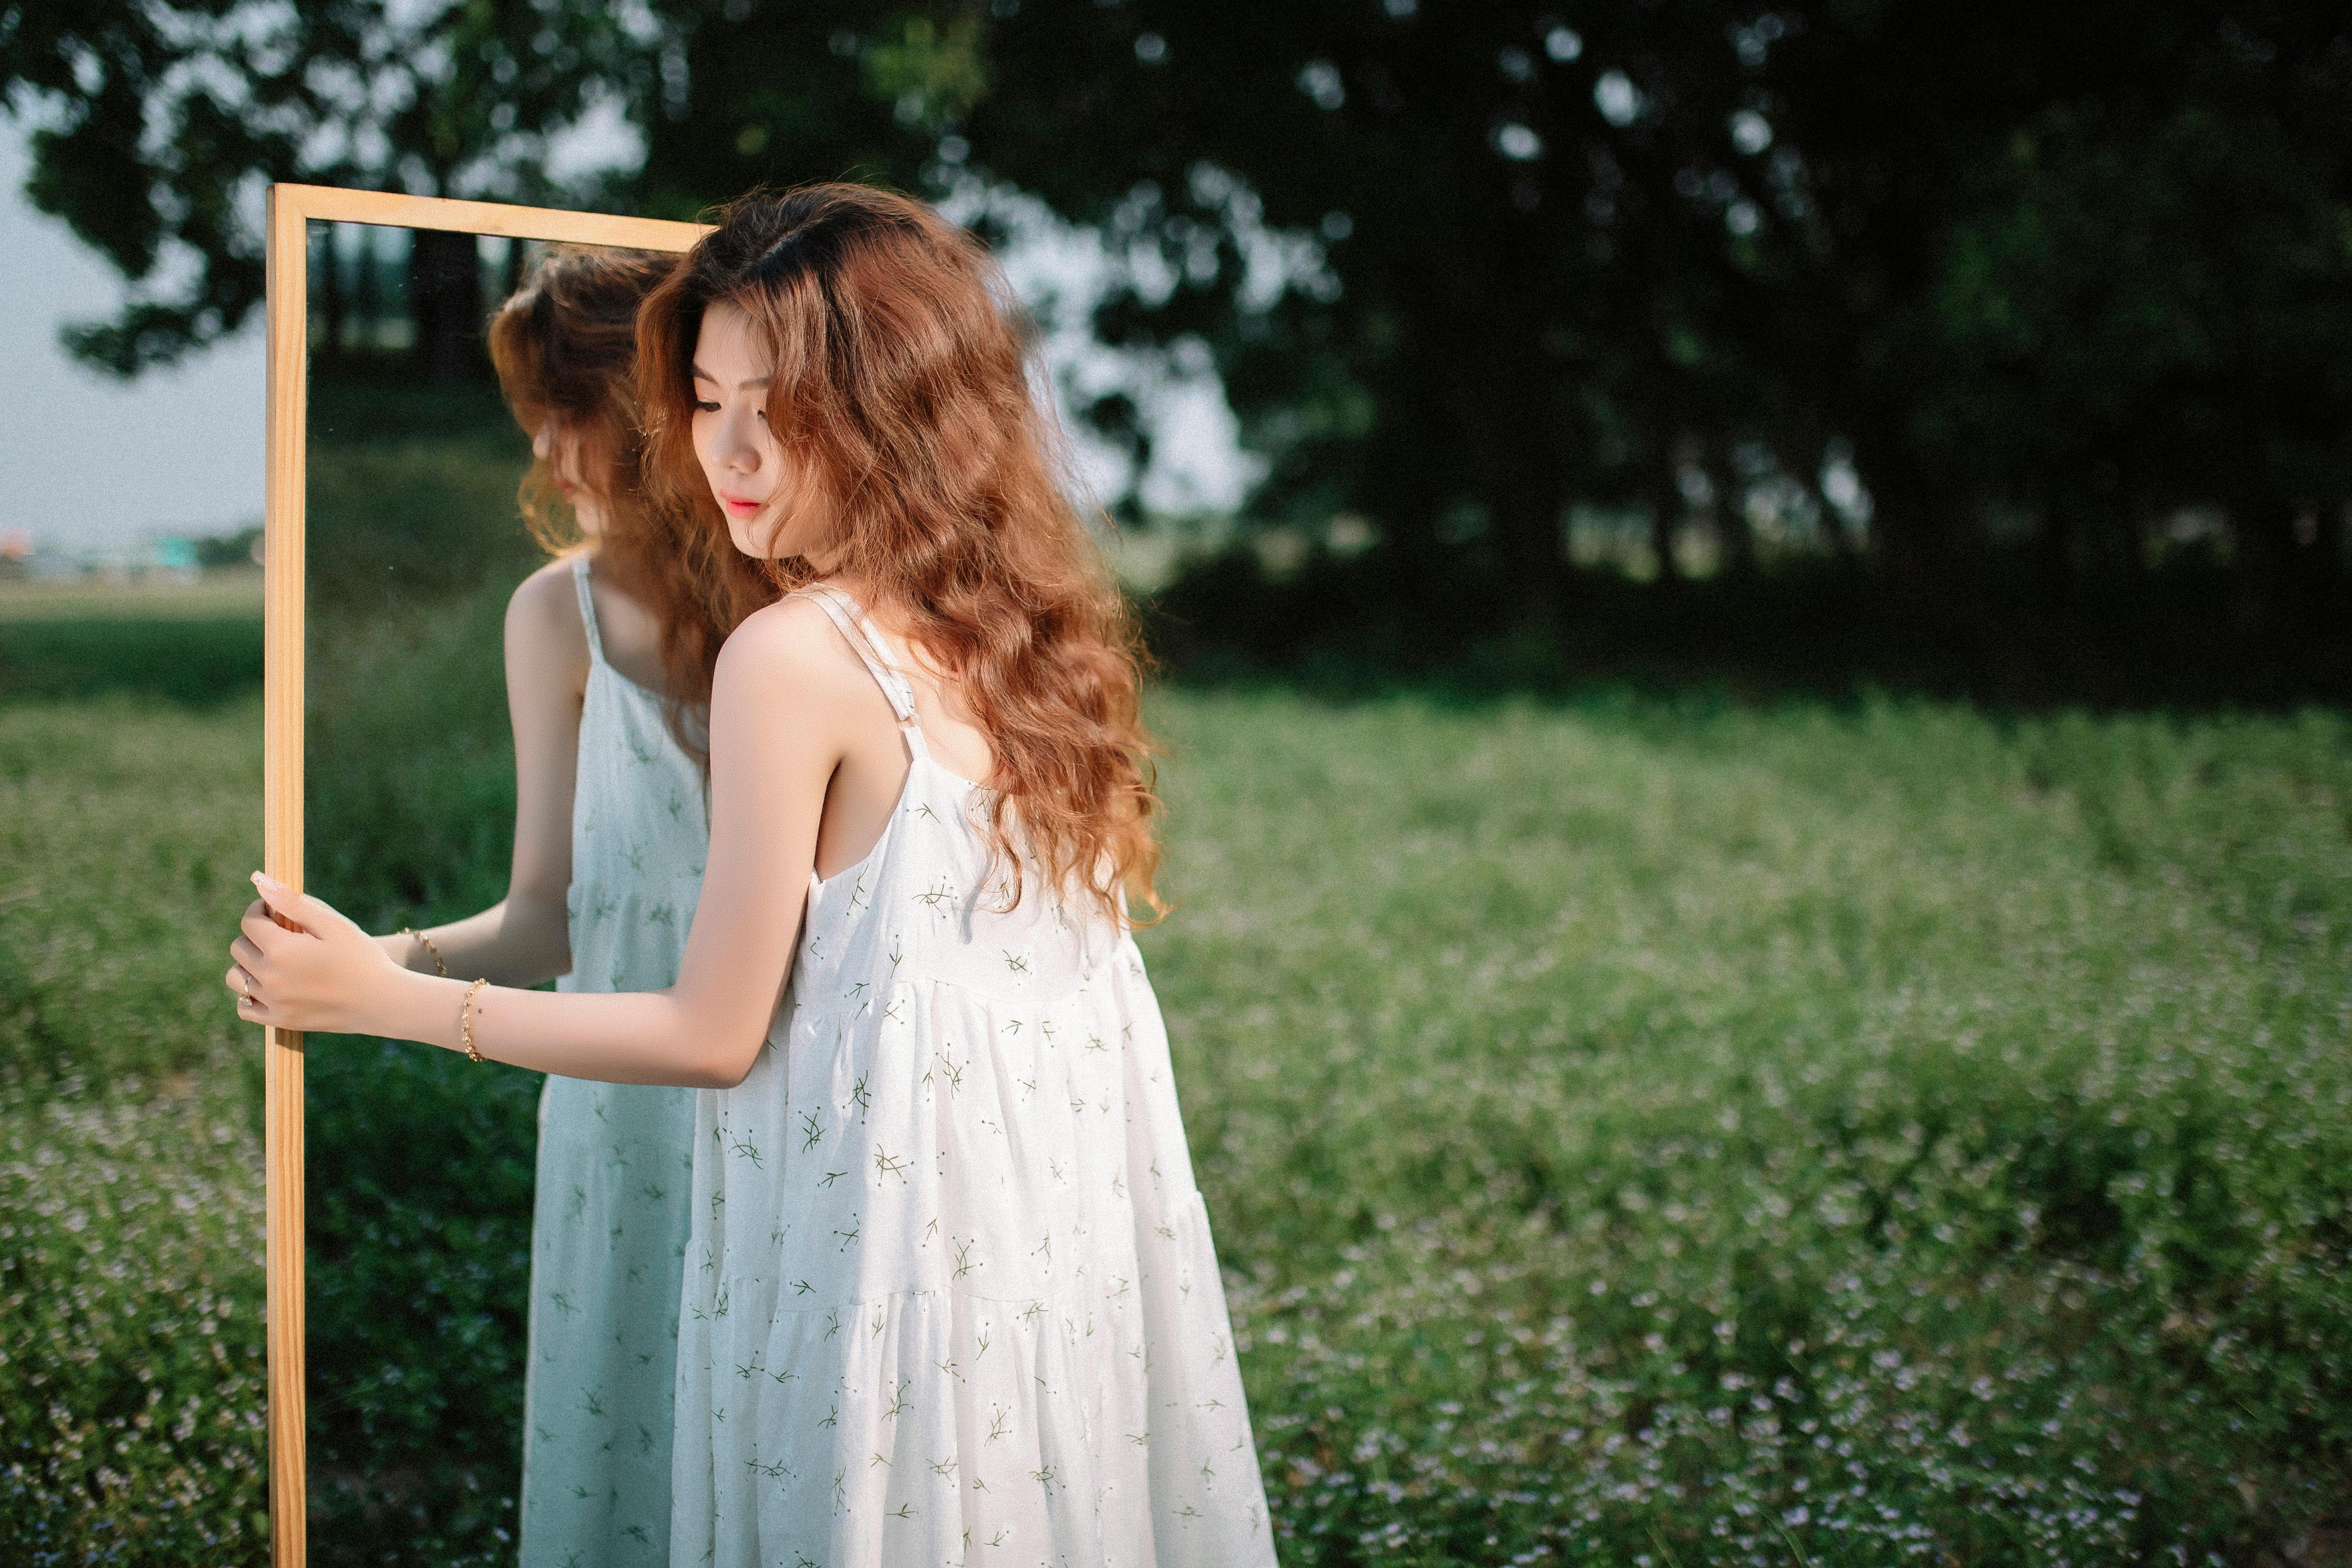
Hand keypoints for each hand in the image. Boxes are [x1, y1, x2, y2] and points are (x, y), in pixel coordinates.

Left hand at [225, 873, 404, 1034]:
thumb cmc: (362, 958)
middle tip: (282, 935)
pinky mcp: (279, 1020)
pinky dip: (248, 995)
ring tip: (275, 960)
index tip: (274, 910)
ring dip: (248, 964)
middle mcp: (270, 977)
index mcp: (281, 950)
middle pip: (239, 948)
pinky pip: (243, 1007)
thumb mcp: (333, 924)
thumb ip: (293, 903)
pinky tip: (270, 985)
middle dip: (255, 935)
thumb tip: (259, 881)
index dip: (260, 910)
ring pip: (235, 977)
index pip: (249, 922)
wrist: (382, 1001)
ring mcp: (272, 1002)